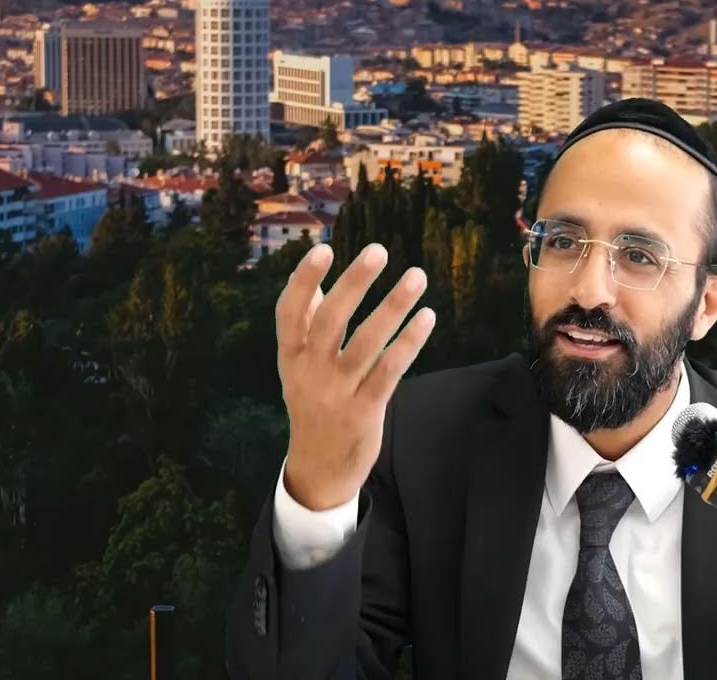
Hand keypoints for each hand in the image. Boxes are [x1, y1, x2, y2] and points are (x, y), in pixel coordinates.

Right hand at [276, 243, 434, 510]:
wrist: (319, 468)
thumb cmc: (314, 403)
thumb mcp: (299, 367)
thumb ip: (307, 326)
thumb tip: (316, 282)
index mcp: (290, 356)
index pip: (289, 312)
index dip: (304, 280)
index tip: (323, 248)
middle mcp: (309, 371)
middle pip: (331, 320)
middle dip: (354, 283)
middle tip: (378, 250)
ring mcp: (337, 393)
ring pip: (367, 342)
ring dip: (393, 306)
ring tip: (417, 276)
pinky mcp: (365, 411)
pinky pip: (390, 370)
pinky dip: (409, 342)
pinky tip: (427, 317)